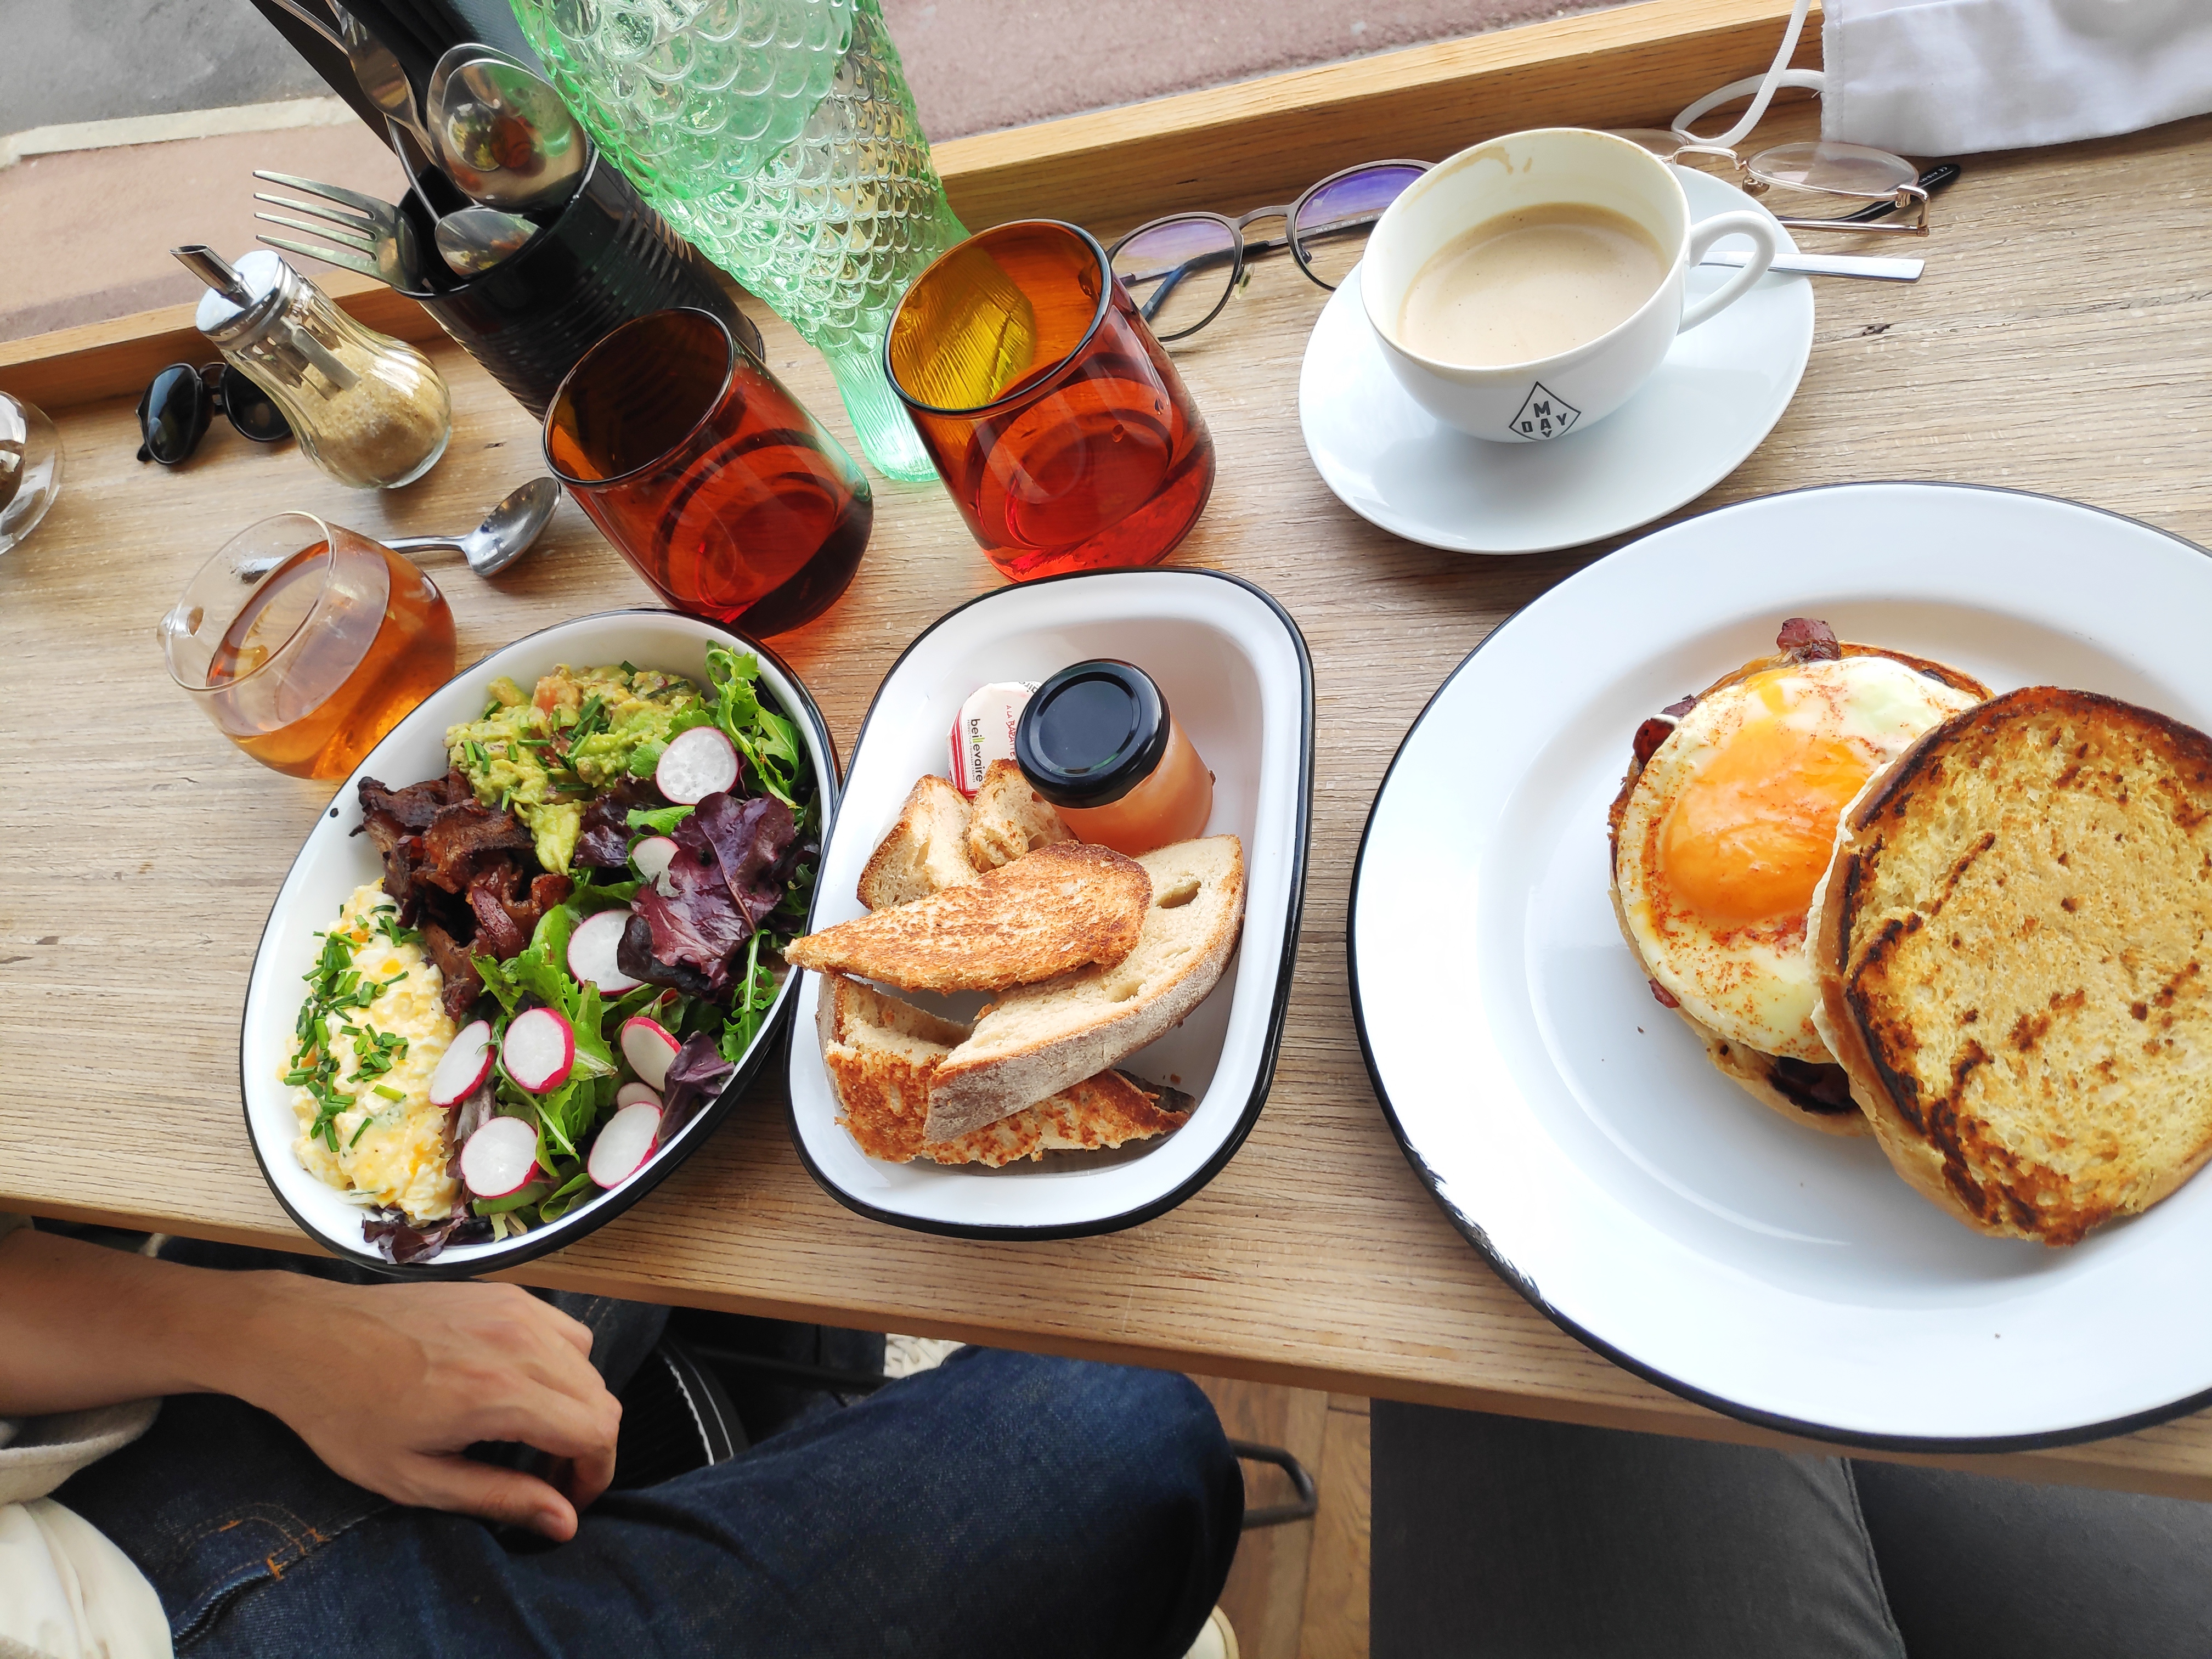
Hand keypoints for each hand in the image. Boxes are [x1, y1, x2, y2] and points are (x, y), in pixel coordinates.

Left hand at [226, 1275, 621, 1540]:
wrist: (307, 1339)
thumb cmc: (348, 1415)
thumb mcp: (415, 1478)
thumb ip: (499, 1498)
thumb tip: (564, 1522)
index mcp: (500, 1393)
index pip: (596, 1431)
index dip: (596, 1474)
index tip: (568, 1501)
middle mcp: (520, 1342)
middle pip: (601, 1398)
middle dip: (588, 1447)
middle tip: (546, 1479)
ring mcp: (515, 1310)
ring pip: (588, 1364)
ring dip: (576, 1405)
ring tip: (534, 1435)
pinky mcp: (505, 1294)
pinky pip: (563, 1331)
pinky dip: (561, 1365)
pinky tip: (519, 1387)